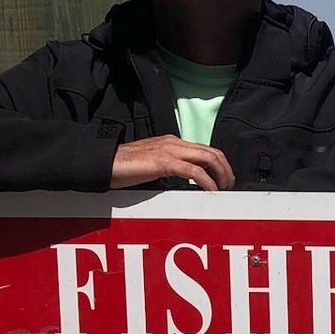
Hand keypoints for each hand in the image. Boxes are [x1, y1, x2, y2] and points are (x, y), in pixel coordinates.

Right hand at [109, 135, 235, 191]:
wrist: (105, 163)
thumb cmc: (125, 167)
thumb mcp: (153, 166)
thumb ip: (170, 169)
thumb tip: (185, 181)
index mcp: (172, 142)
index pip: (205, 149)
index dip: (220, 164)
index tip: (224, 179)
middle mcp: (174, 143)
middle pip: (212, 152)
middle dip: (226, 169)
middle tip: (229, 186)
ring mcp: (169, 150)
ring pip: (208, 158)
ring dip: (221, 175)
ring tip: (223, 189)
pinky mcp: (163, 162)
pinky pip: (194, 171)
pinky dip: (207, 182)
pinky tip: (210, 191)